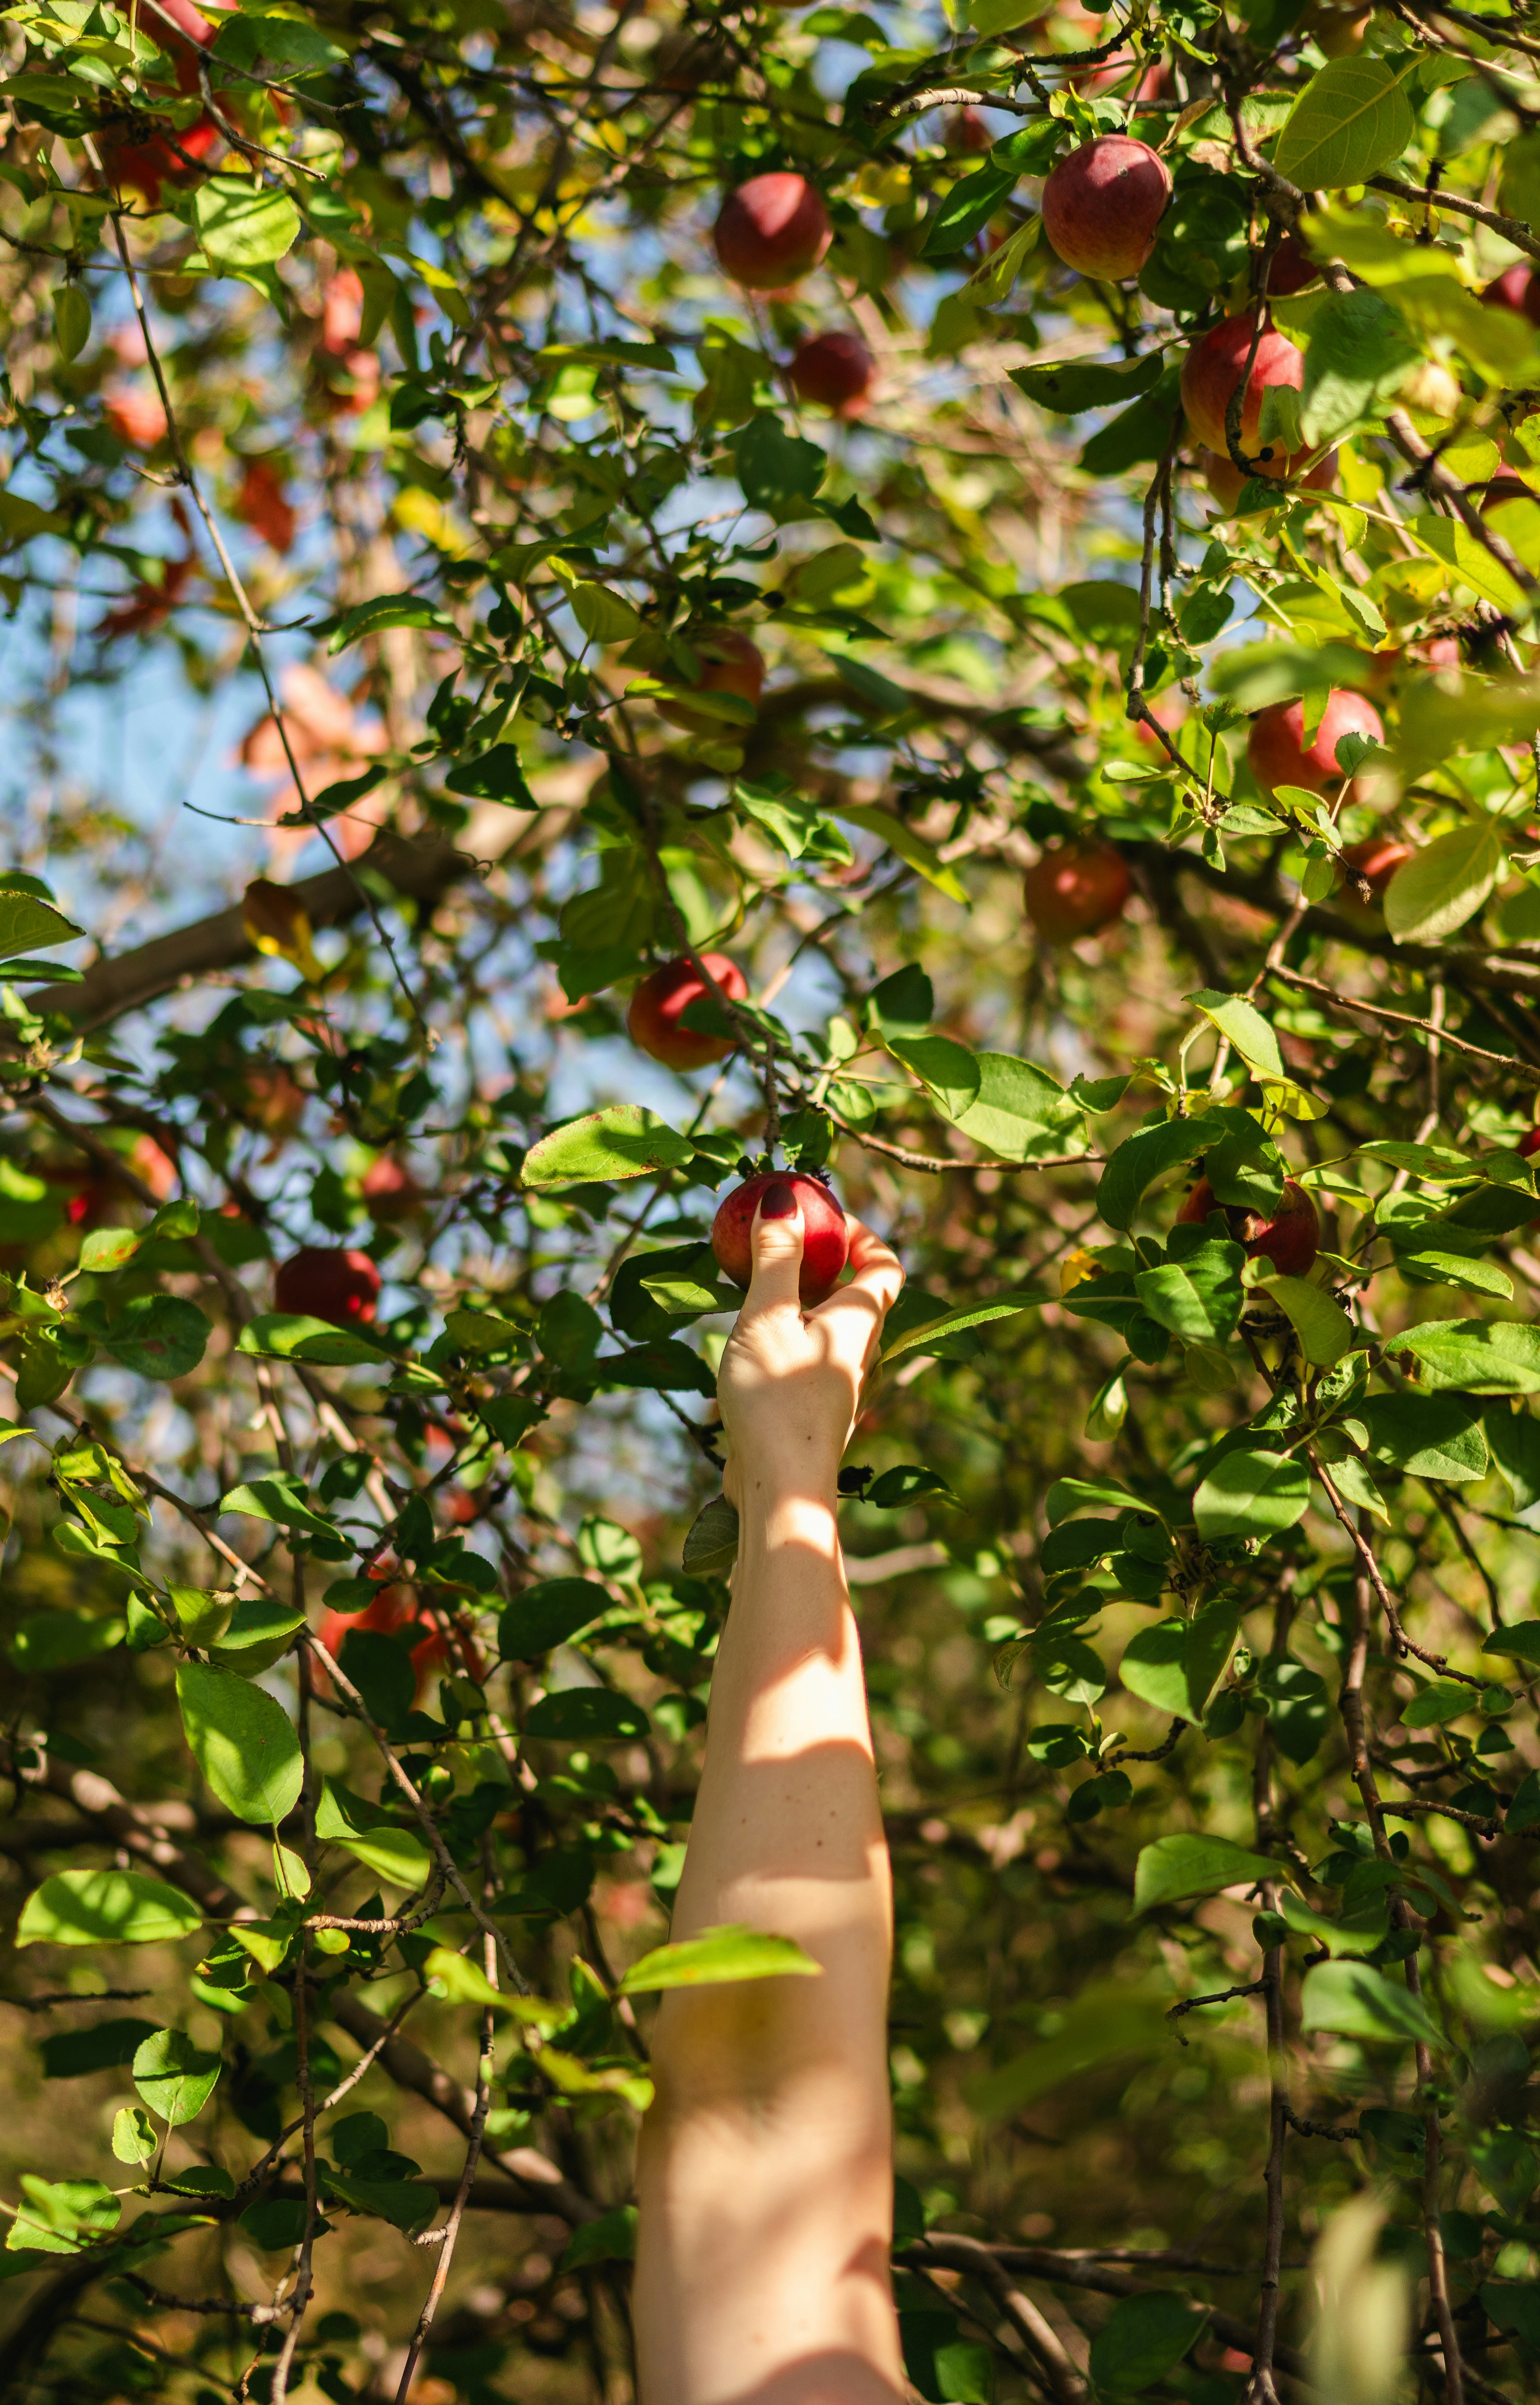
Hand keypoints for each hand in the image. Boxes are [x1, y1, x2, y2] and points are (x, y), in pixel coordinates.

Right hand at [718, 1181, 902, 1511]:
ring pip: (830, 1326)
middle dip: (822, 1263)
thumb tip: (785, 1199)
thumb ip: (775, 1257)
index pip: (886, 1264)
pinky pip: (810, 1356)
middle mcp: (860, 1351)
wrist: (778, 1486)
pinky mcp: (816, 1409)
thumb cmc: (776, 1398)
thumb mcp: (767, 1316)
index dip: (862, 1234)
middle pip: (857, 1294)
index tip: (823, 1219)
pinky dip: (788, 1336)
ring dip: (799, 1301)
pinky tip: (749, 1346)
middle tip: (777, 1247)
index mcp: (860, 1321)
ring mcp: (840, 1384)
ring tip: (754, 1292)